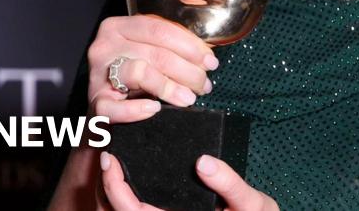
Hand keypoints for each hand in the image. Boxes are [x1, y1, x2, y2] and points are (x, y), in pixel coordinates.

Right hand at [87, 14, 217, 123]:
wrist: (105, 109)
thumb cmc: (133, 77)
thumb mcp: (149, 52)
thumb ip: (171, 47)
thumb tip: (206, 55)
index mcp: (119, 27)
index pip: (159, 30)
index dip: (190, 46)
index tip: (210, 61)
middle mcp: (105, 46)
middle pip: (156, 53)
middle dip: (187, 70)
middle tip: (204, 84)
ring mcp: (98, 75)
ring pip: (140, 72)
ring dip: (170, 87)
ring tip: (189, 97)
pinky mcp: (95, 103)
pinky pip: (114, 107)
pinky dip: (136, 109)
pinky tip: (154, 109)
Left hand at [100, 151, 278, 210]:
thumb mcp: (251, 205)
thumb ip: (229, 184)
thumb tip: (203, 162)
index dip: (115, 189)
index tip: (110, 161)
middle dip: (107, 186)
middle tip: (107, 154)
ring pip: (133, 209)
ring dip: (118, 189)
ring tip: (118, 159)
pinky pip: (148, 204)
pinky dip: (135, 190)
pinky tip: (140, 168)